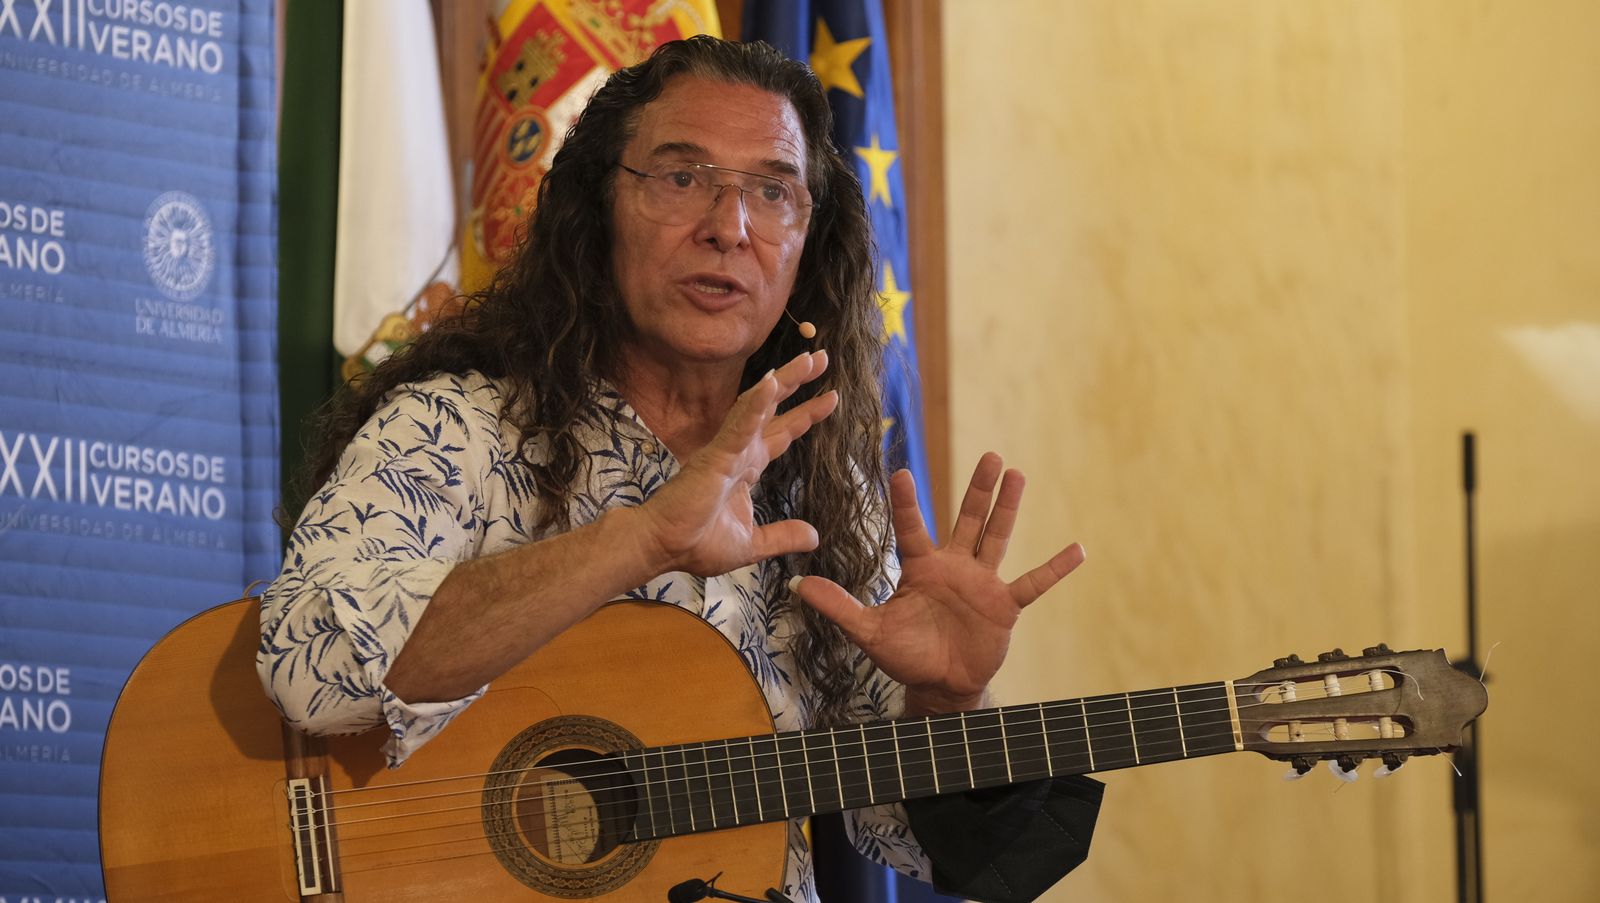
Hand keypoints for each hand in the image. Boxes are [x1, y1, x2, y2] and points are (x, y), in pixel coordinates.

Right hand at [635, 350, 838, 576]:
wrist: (664, 548)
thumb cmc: (697, 543)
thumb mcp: (752, 543)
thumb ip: (782, 537)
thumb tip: (814, 536)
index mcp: (746, 467)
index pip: (781, 434)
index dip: (805, 415)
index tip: (831, 397)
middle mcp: (739, 451)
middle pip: (774, 409)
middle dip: (798, 384)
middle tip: (822, 358)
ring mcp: (727, 450)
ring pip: (758, 407)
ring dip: (783, 382)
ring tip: (807, 359)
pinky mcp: (716, 456)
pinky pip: (739, 426)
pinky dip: (756, 405)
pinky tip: (772, 383)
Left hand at [791, 453, 1084, 713]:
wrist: (939, 686)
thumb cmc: (904, 656)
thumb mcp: (869, 632)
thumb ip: (839, 606)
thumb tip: (798, 585)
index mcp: (921, 568)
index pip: (912, 528)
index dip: (906, 502)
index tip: (899, 470)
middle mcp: (954, 567)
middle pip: (968, 519)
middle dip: (979, 489)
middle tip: (991, 455)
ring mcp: (982, 584)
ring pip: (998, 538)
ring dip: (1009, 509)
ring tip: (1018, 474)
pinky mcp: (1005, 606)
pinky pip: (1034, 584)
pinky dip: (1055, 568)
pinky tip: (1078, 549)